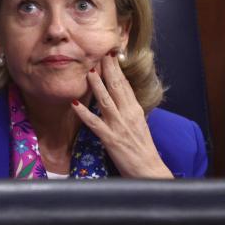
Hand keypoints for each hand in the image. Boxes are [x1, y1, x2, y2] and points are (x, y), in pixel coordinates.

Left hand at [71, 53, 172, 178]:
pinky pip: (94, 124)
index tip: (112, 55)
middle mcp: (128, 115)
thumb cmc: (142, 148)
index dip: (118, 70)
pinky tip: (75, 104)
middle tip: (102, 54)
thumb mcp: (138, 123)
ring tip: (89, 72)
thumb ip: (128, 110)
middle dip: (109, 70)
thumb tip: (120, 97)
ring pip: (106, 101)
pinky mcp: (110, 138)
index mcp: (135, 110)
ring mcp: (119, 126)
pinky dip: (84, 114)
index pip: (126, 85)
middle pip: (118, 88)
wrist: (149, 170)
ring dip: (97, 86)